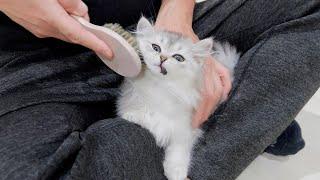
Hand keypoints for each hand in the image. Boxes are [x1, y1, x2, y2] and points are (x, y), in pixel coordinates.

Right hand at [0, 0, 112, 58]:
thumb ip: (72, 2)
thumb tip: (82, 13)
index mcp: (53, 18)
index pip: (80, 35)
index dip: (96, 45)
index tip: (108, 52)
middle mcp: (46, 28)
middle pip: (74, 35)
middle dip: (85, 31)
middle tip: (92, 24)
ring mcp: (40, 30)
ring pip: (65, 32)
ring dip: (73, 26)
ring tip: (69, 11)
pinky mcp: (35, 28)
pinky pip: (56, 30)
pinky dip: (63, 24)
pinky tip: (59, 13)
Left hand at [155, 0, 231, 127]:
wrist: (174, 21)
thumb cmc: (164, 38)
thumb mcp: (157, 55)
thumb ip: (158, 72)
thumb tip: (155, 93)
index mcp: (193, 66)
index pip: (201, 94)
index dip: (198, 111)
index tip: (192, 123)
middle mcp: (205, 65)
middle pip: (211, 94)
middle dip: (205, 112)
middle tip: (196, 123)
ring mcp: (211, 62)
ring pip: (219, 88)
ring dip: (214, 104)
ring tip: (205, 115)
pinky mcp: (212, 59)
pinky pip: (225, 75)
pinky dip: (225, 88)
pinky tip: (221, 98)